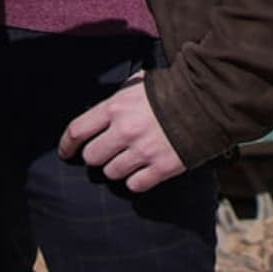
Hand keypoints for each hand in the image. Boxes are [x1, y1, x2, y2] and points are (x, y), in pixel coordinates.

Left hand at [59, 77, 186, 191]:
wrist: (206, 102)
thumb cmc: (168, 91)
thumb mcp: (135, 86)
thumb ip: (115, 101)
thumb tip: (99, 115)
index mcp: (114, 108)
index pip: (77, 131)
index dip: (67, 145)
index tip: (65, 153)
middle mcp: (125, 131)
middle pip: (92, 157)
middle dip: (95, 157)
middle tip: (105, 154)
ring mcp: (143, 151)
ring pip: (111, 173)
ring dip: (115, 169)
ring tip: (126, 160)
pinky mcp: (162, 167)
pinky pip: (135, 184)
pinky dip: (135, 181)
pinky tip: (141, 172)